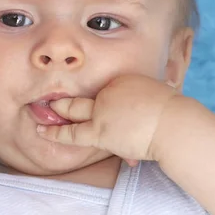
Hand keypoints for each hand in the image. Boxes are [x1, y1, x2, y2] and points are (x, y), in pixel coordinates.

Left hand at [37, 75, 179, 163]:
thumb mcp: (159, 100)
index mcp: (123, 81)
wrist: (174, 124)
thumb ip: (145, 103)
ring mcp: (102, 110)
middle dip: (66, 97)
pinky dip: (56, 133)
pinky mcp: (99, 130)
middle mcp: (109, 91)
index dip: (95, 98)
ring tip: (41, 112)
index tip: (91, 103)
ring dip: (57, 111)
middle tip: (51, 99)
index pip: (104, 90)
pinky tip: (42, 131)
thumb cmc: (173, 118)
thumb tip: (142, 113)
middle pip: (84, 95)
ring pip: (73, 111)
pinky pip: (72, 133)